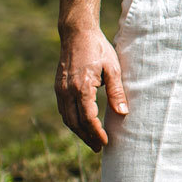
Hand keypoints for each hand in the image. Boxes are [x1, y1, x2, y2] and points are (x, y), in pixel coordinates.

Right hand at [56, 27, 126, 150]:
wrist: (77, 34)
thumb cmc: (98, 49)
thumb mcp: (113, 68)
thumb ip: (117, 92)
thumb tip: (123, 113)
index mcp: (82, 87)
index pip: (88, 118)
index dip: (97, 133)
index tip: (106, 142)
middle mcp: (67, 91)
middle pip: (75, 123)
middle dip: (87, 137)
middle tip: (99, 148)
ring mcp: (60, 90)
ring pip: (67, 118)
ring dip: (79, 132)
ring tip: (91, 141)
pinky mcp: (58, 87)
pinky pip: (63, 110)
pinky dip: (72, 122)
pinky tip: (81, 126)